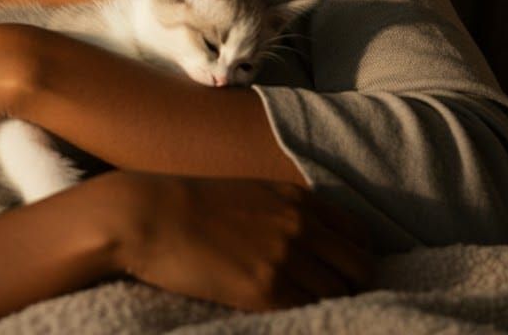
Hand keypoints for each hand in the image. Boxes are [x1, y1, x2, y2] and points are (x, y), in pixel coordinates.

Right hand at [109, 170, 376, 309]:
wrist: (147, 215)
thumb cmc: (188, 205)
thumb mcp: (249, 193)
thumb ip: (286, 213)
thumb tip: (311, 242)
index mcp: (298, 200)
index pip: (359, 236)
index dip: (356, 259)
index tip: (341, 273)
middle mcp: (300, 227)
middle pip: (360, 269)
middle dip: (353, 287)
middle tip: (330, 298)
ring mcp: (285, 258)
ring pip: (338, 294)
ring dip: (328, 304)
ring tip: (304, 307)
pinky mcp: (265, 290)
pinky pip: (307, 309)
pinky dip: (304, 314)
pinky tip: (285, 313)